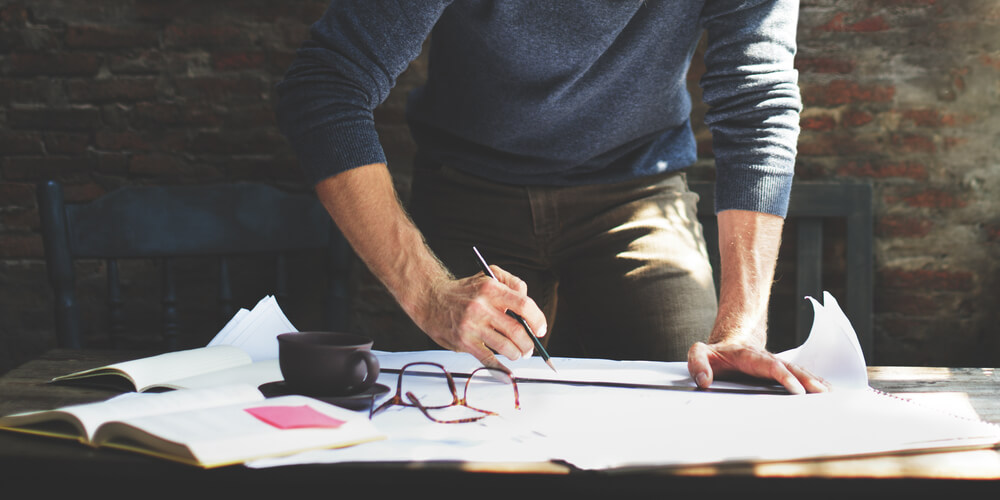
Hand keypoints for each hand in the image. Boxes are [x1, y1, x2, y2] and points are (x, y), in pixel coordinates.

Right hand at [416, 265, 546, 370]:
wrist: (430, 299)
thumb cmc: (463, 291)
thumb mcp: (487, 276)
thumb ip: (511, 283)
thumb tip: (528, 303)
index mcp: (490, 289)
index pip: (524, 305)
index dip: (537, 319)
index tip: (541, 329)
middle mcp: (481, 307)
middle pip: (517, 330)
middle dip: (528, 343)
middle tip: (529, 347)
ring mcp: (471, 326)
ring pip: (505, 347)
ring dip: (517, 354)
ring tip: (517, 353)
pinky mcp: (463, 342)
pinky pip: (487, 360)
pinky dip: (501, 369)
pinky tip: (507, 371)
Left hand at [687, 341, 829, 394]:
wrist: (727, 345)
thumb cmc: (714, 354)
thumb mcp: (698, 353)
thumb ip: (697, 363)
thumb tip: (703, 380)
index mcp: (748, 356)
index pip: (769, 366)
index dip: (784, 376)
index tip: (796, 389)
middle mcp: (766, 359)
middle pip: (790, 368)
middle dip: (807, 380)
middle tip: (822, 393)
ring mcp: (775, 364)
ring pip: (798, 371)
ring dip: (814, 382)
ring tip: (830, 393)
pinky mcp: (780, 371)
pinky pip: (799, 375)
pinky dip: (814, 381)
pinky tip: (827, 390)